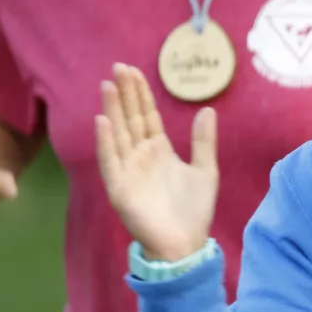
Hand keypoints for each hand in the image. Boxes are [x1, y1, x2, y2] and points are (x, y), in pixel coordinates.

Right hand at [95, 63, 216, 262]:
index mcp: (159, 150)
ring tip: (108, 86)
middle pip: (130, 119)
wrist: (186, 244)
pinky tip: (102, 121)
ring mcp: (128, 171)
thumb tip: (208, 109)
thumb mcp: (205, 170)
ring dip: (112, 111)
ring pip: (118, 134)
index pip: (147, 116)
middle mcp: (140, 156)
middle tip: (118, 67)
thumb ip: (203, 141)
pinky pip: (111, 161)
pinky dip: (106, 142)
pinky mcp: (120, 188)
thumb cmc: (193, 210)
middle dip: (124, 94)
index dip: (140, 94)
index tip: (133, 70)